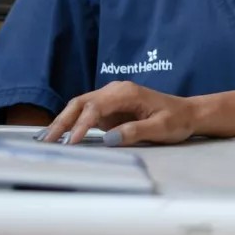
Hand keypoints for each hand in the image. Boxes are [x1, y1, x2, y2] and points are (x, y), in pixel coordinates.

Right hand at [40, 81, 197, 145]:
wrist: (188, 113)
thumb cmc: (177, 119)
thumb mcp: (161, 128)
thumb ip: (135, 131)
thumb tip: (110, 139)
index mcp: (127, 93)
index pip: (95, 107)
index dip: (81, 125)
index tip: (71, 143)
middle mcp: (115, 91)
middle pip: (80, 103)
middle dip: (62, 122)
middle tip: (46, 141)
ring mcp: (110, 99)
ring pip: (79, 108)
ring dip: (63, 123)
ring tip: (46, 140)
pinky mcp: (109, 109)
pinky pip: (86, 115)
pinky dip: (72, 124)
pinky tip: (60, 137)